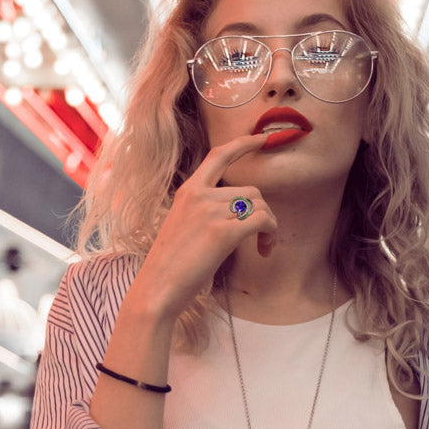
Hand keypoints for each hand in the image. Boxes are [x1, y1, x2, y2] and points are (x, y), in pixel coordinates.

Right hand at [131, 133, 277, 320]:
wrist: (157, 289)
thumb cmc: (170, 267)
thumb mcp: (183, 228)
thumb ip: (204, 214)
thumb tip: (237, 217)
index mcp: (187, 192)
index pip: (218, 156)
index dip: (243, 144)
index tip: (263, 139)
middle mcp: (199, 195)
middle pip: (251, 191)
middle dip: (264, 214)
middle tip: (263, 239)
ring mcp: (210, 212)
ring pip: (261, 206)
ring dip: (270, 227)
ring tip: (262, 248)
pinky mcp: (222, 232)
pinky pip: (263, 220)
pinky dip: (271, 234)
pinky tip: (264, 251)